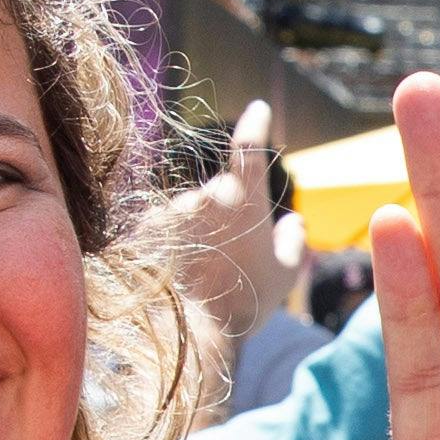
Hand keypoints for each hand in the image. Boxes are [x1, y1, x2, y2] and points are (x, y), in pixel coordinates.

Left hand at [155, 95, 294, 348]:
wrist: (194, 330)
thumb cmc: (246, 302)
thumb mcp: (285, 274)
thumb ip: (293, 240)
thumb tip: (291, 221)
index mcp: (246, 198)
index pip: (250, 146)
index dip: (255, 124)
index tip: (257, 109)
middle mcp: (208, 194)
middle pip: (220, 194)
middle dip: (226, 218)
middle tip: (230, 260)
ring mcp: (174, 209)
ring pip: (190, 212)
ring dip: (197, 233)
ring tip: (201, 275)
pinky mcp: (147, 226)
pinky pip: (163, 227)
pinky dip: (170, 243)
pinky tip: (176, 272)